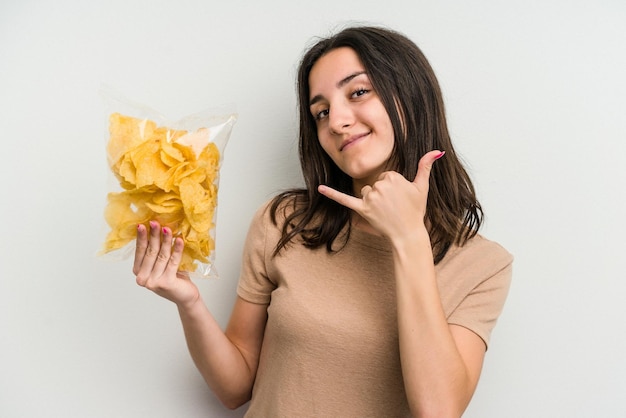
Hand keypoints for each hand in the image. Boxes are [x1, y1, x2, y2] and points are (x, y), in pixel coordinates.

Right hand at [133, 221, 199, 308]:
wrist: (185, 296)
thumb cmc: (173, 277)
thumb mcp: (160, 264)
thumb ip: (155, 252)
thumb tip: (157, 229)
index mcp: (138, 272)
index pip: (139, 251)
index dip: (141, 237)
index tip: (142, 224)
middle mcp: (143, 278)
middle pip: (150, 252)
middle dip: (153, 236)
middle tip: (156, 222)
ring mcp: (153, 282)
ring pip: (161, 255)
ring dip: (166, 240)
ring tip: (168, 228)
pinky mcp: (166, 283)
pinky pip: (173, 262)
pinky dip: (177, 250)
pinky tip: (179, 240)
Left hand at [318, 150, 443, 240]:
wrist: (408, 234)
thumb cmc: (415, 211)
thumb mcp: (422, 187)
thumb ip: (426, 167)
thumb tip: (436, 151)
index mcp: (393, 176)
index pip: (386, 176)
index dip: (393, 187)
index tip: (400, 198)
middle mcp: (381, 185)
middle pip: (376, 183)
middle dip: (383, 194)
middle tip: (394, 206)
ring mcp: (371, 198)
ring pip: (366, 191)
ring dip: (373, 200)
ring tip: (385, 211)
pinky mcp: (362, 209)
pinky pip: (344, 199)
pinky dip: (331, 194)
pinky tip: (320, 188)